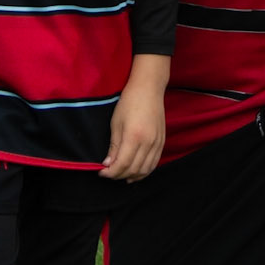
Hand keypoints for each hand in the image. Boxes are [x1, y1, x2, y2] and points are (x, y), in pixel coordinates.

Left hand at [102, 56, 168, 180]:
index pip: (122, 164)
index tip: (102, 172)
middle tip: (109, 173)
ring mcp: (157, 143)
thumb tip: (108, 164)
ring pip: (145, 169)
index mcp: (134, 137)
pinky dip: (144, 171)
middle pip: (134, 169)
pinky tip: (136, 172)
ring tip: (121, 175)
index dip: (111, 172)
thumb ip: (114, 146)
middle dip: (119, 175)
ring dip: (132, 176)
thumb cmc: (129, 102)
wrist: (149, 89)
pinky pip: (154, 163)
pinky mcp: (162, 142)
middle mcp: (148, 143)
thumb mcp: (116, 124)